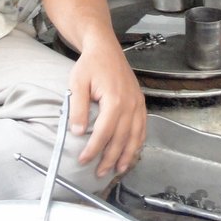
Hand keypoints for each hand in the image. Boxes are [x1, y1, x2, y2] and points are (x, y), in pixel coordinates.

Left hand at [68, 36, 146, 178]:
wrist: (105, 48)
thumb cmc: (91, 64)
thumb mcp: (77, 83)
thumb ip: (78, 108)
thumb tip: (78, 132)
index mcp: (115, 100)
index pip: (103, 133)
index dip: (93, 150)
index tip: (83, 160)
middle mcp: (130, 104)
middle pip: (121, 139)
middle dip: (110, 159)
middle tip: (99, 172)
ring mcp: (137, 104)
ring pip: (135, 137)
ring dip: (127, 156)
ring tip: (118, 170)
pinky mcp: (140, 103)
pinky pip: (142, 128)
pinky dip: (137, 143)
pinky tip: (131, 153)